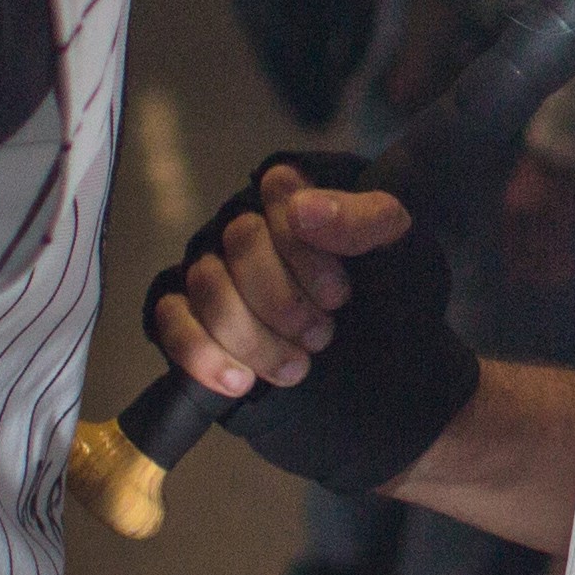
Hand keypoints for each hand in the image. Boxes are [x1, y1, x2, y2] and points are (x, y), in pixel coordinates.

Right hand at [148, 159, 479, 495]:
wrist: (385, 381)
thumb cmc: (393, 307)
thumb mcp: (403, 257)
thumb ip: (366, 221)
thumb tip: (304, 208)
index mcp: (298, 201)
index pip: (279, 193)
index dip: (306, 250)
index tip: (341, 296)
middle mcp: (249, 230)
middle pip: (240, 241)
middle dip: (283, 299)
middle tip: (323, 336)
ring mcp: (215, 274)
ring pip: (206, 284)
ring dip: (253, 335)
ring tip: (296, 369)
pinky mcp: (192, 319)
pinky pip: (170, 320)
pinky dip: (203, 353)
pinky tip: (240, 381)